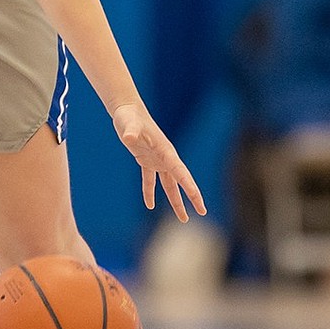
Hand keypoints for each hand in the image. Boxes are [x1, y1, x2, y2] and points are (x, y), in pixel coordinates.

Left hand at [112, 103, 206, 222]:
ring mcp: (157, 159)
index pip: (180, 172)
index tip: (199, 201)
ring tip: (183, 217)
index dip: (189, 187)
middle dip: (191, 197)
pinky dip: (149, 192)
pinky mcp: (146, 160)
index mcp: (165, 151)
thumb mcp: (128, 124)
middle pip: (181, 181)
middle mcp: (165, 157)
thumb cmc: (129, 116)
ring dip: (175, 200)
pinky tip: (149, 205)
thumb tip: (128, 136)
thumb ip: (130, 131)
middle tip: (202, 213)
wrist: (127, 111)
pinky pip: (150, 180)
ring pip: (169, 184)